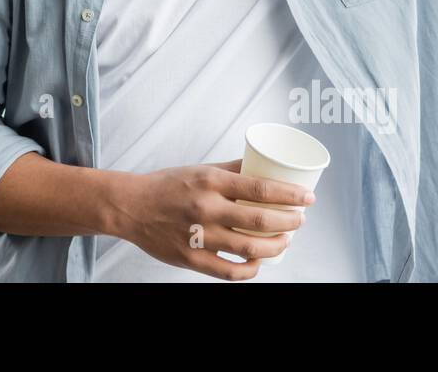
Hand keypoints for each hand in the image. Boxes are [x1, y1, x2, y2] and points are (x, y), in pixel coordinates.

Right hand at [110, 158, 313, 279]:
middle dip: (290, 222)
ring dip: (276, 246)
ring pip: (250, 248)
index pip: (260, 189)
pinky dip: (250, 270)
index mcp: (211, 182)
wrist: (130, 206)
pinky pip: (229, 271)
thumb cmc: (166, 185)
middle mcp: (206, 208)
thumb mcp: (199, 168)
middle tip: (300, 220)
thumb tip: (261, 166)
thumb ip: (230, 169)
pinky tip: (259, 262)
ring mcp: (199, 236)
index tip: (308, 199)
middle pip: (261, 220)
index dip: (290, 196)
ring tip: (286, 241)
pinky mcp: (191, 258)